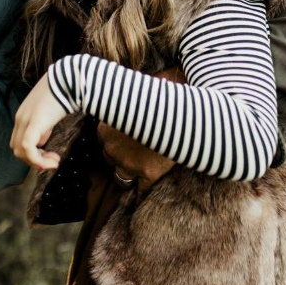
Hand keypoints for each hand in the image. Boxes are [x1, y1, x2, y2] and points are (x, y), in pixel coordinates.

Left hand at [10, 74, 66, 170]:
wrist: (68, 79)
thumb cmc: (63, 92)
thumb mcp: (50, 112)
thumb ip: (44, 125)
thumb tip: (42, 141)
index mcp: (23, 115)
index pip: (20, 141)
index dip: (34, 153)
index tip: (52, 155)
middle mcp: (20, 119)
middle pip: (18, 149)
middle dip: (35, 160)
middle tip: (54, 161)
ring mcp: (24, 121)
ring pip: (20, 152)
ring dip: (38, 162)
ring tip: (56, 162)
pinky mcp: (33, 123)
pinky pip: (28, 149)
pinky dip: (37, 160)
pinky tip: (52, 162)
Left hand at [97, 66, 181, 194]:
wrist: (182, 108)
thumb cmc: (161, 91)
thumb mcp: (140, 87)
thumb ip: (128, 94)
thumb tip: (123, 82)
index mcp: (105, 127)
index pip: (103, 138)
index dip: (115, 137)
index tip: (125, 135)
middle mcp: (111, 148)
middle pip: (109, 158)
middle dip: (120, 155)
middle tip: (135, 150)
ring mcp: (129, 164)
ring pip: (120, 177)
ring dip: (128, 173)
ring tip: (139, 170)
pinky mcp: (148, 175)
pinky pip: (140, 192)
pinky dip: (141, 195)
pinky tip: (140, 202)